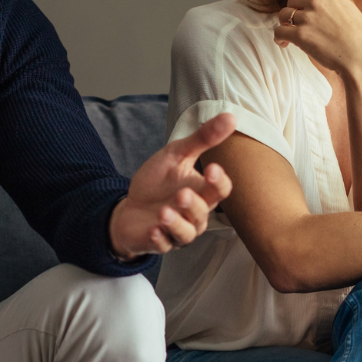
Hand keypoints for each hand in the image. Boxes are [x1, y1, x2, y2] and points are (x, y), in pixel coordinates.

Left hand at [109, 112, 237, 257]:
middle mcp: (194, 214)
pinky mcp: (159, 242)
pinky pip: (163, 245)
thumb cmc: (158, 181)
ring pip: (187, 233)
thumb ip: (203, 138)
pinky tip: (152, 228)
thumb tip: (231, 116)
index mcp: (202, 192)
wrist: (130, 206)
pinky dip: (159, 238)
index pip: (221, 191)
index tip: (212, 168)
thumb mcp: (177, 154)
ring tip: (164, 212)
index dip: (220, 182)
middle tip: (181, 194)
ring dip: (177, 223)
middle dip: (193, 205)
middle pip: (203, 214)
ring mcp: (177, 230)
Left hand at [273, 0, 361, 79]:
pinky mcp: (300, 35)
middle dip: (293, 12)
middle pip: (292, 1)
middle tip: (296, 25)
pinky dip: (279, 38)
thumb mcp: (353, 8)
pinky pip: (279, 31)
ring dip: (284, 24)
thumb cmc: (361, 36)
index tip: (306, 14)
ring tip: (289, 34)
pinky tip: (284, 43)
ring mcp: (307, 17)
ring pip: (283, 14)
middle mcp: (316, 1)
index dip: (304, 4)